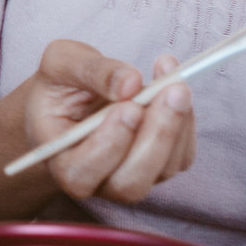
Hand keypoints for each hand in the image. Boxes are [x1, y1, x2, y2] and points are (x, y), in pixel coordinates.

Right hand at [23, 41, 194, 204]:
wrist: (72, 96)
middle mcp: (96, 181)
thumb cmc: (60, 83)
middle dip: (156, 136)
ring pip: (163, 169)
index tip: (130, 107)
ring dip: (176, 124)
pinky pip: (181, 156)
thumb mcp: (61, 62)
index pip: (81, 172)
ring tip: (174, 80)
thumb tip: (131, 83)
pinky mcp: (159, 167)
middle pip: (130, 182)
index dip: (109, 144)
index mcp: (60, 161)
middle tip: (172, 91)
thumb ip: (90, 70)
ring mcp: (131, 177)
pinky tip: (173, 85)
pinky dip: (186, 120)